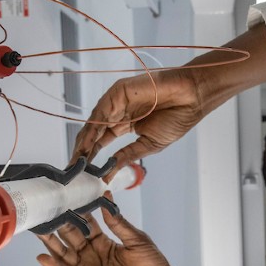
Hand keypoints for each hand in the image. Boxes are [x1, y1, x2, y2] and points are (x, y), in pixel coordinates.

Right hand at [37, 205, 180, 265]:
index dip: (74, 213)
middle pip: (69, 239)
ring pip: (64, 257)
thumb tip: (106, 198)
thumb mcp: (137, 239)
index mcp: (103, 242)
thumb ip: (118, 222)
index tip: (63, 199)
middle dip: (57, 226)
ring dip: (50, 245)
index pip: (83, 225)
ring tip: (38, 231)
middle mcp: (92, 256)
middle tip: (44, 211)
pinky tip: (43, 258)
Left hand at [71, 69, 202, 178]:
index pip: (101, 142)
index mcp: (125, 124)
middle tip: (73, 170)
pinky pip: (101, 112)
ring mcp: (117, 102)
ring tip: (76, 161)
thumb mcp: (148, 145)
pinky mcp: (118, 92)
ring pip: (94, 124)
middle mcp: (118, 113)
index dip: (90, 157)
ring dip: (84, 143)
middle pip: (93, 134)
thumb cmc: (177, 118)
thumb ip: (126, 156)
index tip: (81, 174)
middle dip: (82, 152)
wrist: (192, 98)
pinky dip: (92, 128)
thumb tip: (109, 174)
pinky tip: (87, 144)